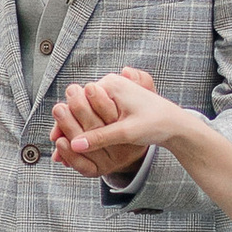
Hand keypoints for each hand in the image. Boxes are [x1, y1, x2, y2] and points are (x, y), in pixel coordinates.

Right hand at [51, 67, 178, 176]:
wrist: (176, 124)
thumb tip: (75, 146)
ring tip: (63, 148)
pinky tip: (80, 144)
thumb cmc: (156, 124)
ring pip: (87, 110)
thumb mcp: (126, 133)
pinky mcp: (117, 102)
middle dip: (68, 125)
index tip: (55, 139)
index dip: (65, 121)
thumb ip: (100, 138)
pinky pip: (97, 114)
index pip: (78, 100)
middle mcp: (110, 83)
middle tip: (55, 144)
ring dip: (76, 127)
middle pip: (81, 105)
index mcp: (111, 84)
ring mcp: (113, 92)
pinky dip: (88, 127)